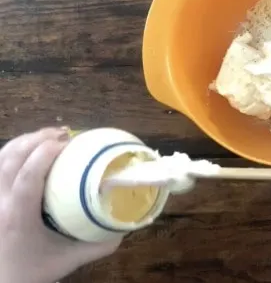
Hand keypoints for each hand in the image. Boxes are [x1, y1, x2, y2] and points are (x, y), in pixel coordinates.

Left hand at [0, 127, 120, 282]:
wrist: (0, 281)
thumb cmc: (32, 269)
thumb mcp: (69, 259)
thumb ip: (100, 243)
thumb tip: (125, 223)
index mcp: (17, 216)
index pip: (26, 176)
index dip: (45, 153)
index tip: (69, 143)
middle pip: (11, 157)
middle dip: (37, 138)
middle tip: (64, 134)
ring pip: (2, 156)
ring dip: (26, 140)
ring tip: (50, 136)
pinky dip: (15, 149)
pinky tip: (33, 149)